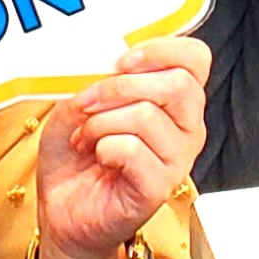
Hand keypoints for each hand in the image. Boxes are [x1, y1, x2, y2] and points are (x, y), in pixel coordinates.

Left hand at [34, 36, 209, 258]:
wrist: (62, 209)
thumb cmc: (76, 155)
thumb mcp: (80, 102)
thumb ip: (98, 78)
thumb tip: (105, 62)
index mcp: (176, 101)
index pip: (196, 59)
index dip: (162, 49)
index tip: (122, 60)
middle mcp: (187, 128)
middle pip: (178, 84)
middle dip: (119, 87)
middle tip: (88, 102)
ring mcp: (177, 160)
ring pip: (147, 116)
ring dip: (101, 122)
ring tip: (85, 136)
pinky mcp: (159, 187)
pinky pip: (133, 149)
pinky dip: (103, 146)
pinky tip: (97, 155)